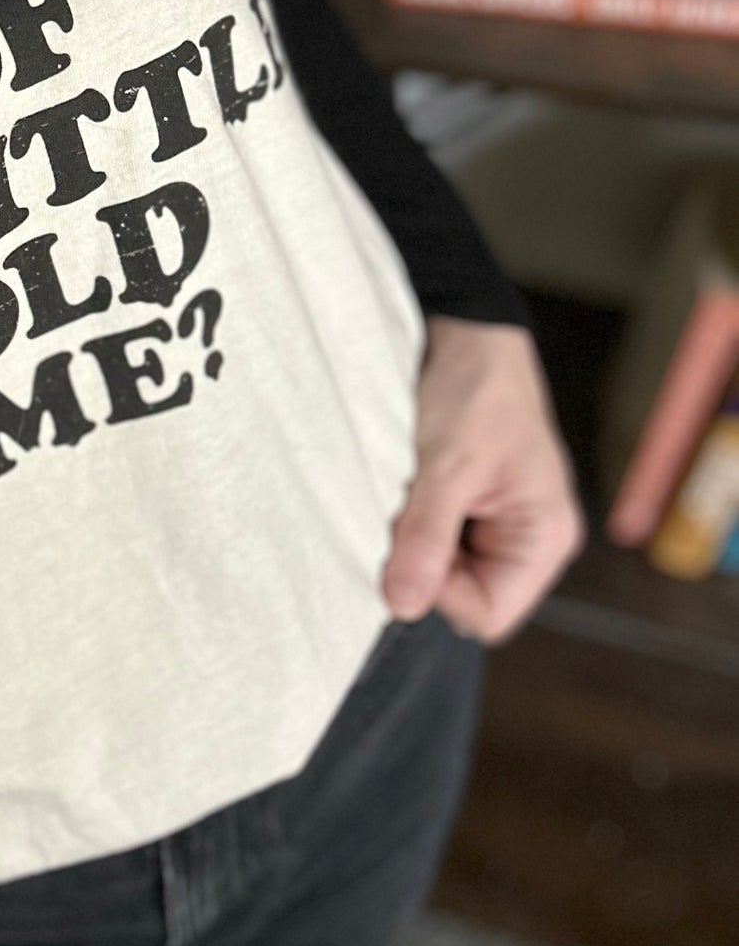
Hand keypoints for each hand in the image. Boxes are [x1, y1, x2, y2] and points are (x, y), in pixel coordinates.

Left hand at [384, 317, 585, 644]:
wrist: (468, 331)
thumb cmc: (473, 390)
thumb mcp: (446, 465)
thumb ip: (426, 538)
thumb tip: (402, 607)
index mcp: (544, 537)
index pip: (487, 614)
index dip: (439, 592)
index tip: (407, 542)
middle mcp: (530, 539)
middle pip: (465, 596)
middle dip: (425, 563)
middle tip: (404, 509)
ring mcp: (500, 524)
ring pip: (445, 570)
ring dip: (415, 539)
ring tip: (408, 490)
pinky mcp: (473, 507)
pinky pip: (437, 540)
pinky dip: (414, 521)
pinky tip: (408, 486)